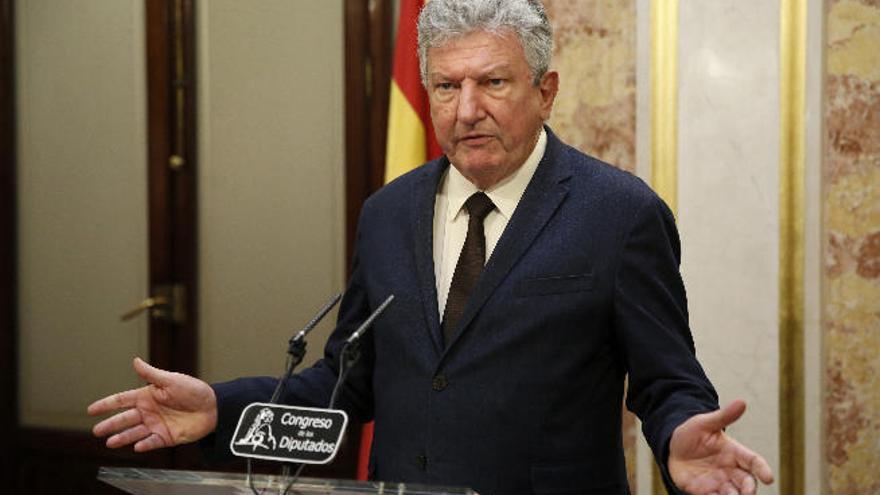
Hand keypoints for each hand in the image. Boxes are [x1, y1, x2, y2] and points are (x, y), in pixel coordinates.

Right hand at [87, 357, 217, 451]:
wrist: (214, 407)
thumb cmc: (194, 390)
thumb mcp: (172, 380)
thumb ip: (152, 374)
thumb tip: (135, 361)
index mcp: (148, 396)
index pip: (122, 400)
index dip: (106, 404)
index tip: (90, 409)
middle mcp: (149, 411)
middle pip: (125, 419)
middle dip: (110, 425)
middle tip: (96, 431)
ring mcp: (156, 425)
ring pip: (134, 433)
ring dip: (122, 437)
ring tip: (110, 442)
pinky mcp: (166, 437)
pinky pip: (151, 442)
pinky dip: (144, 445)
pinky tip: (136, 446)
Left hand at [668, 400, 773, 494]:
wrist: (671, 447)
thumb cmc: (692, 434)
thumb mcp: (704, 423)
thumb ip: (723, 416)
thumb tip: (742, 401)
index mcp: (734, 452)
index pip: (754, 461)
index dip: (762, 469)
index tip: (769, 478)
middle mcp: (730, 470)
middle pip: (747, 482)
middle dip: (750, 490)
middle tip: (749, 494)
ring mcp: (719, 483)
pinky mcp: (704, 492)